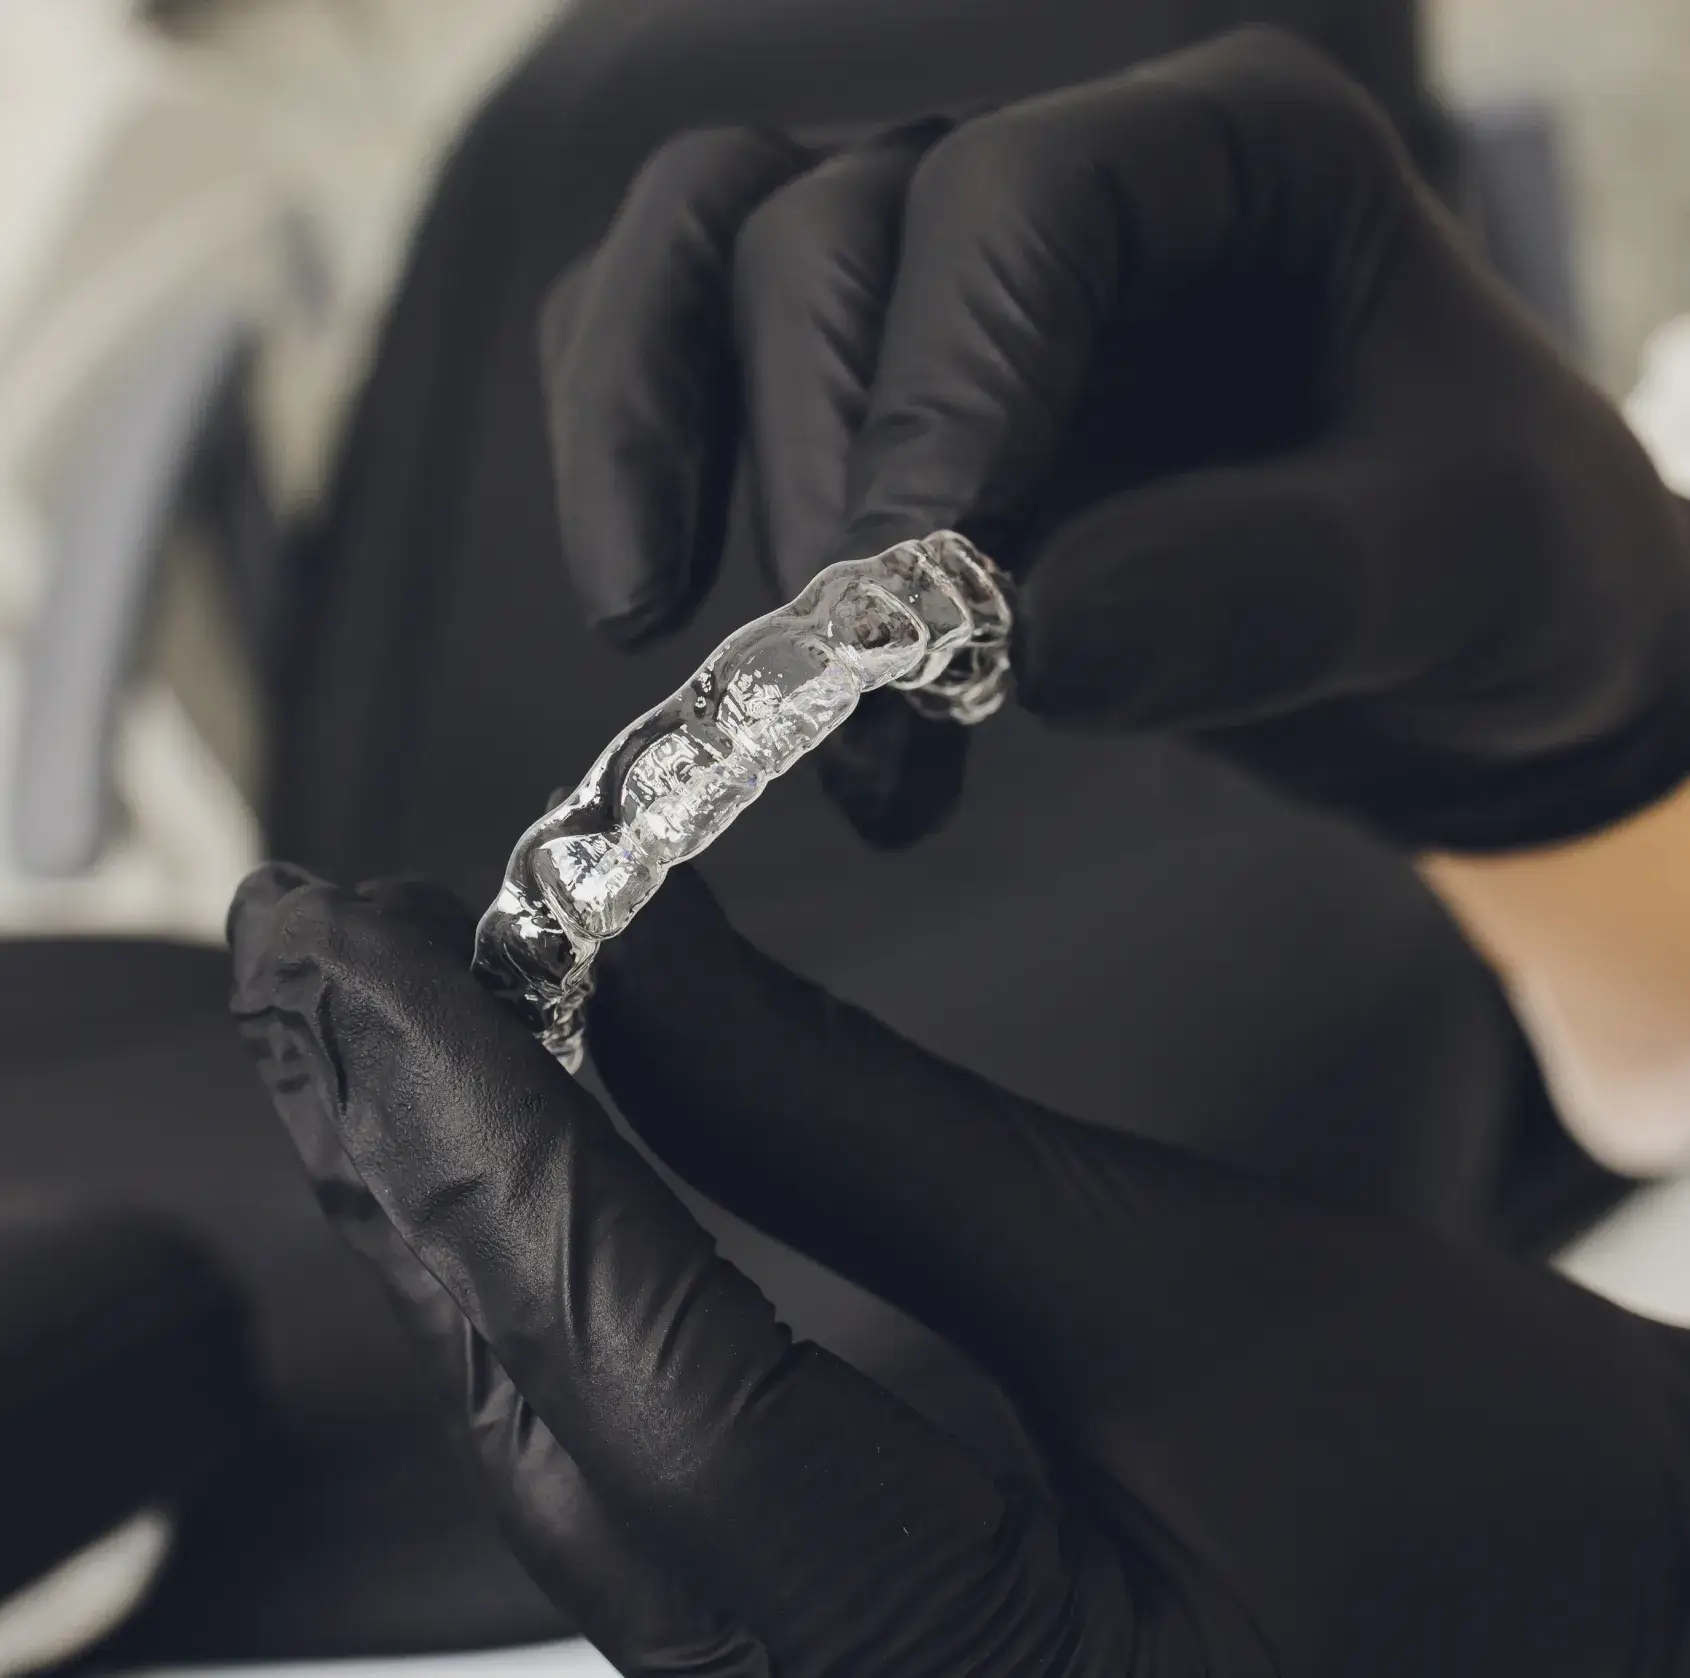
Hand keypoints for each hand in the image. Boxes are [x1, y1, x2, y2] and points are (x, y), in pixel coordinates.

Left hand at [230, 861, 1687, 1675]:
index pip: (621, 1362)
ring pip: (565, 1447)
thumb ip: (866, 1134)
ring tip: (368, 1019)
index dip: (469, 1115)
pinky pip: (640, 1477)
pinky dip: (560, 1292)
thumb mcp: (1176, 1284)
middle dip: (408, 1154)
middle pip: (547, 1417)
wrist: (1630, 1646)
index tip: (348, 929)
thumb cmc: (1506, 1507)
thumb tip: (645, 953)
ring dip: (463, 1214)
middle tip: (305, 943)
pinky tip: (510, 1166)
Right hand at [541, 27, 1689, 852]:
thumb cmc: (1477, 560)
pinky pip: (672, 345)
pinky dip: (633, 457)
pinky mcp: (855, 374)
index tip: (928, 619)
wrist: (1431, 628)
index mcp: (1229, 155)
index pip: (1017, 209)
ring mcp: (929, 268)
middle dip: (818, 498)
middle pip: (820, 239)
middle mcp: (1050, 174)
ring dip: (667, 463)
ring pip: (699, 261)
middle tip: (876, 728)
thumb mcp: (1458, 566)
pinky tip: (664, 601)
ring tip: (705, 669)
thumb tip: (1031, 638)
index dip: (938, 401)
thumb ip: (1277, 585)